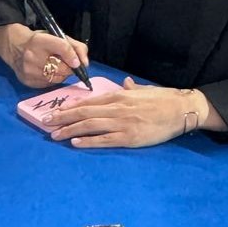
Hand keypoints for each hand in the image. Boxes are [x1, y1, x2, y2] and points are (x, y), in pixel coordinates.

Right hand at [0, 23, 89, 88]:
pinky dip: (54, 80)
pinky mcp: (27, 81)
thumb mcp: (57, 36)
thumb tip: (85, 63)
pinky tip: (49, 72)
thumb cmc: (40, 41)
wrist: (15, 47)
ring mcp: (29, 70)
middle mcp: (32, 56)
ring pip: (57, 78)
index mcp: (40, 40)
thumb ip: (75, 46)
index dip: (73, 56)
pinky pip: (49, 85)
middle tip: (70, 65)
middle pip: (61, 67)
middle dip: (70, 68)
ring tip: (58, 67)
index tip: (79, 63)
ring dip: (63, 75)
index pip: (62, 47)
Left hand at [45, 78, 206, 147]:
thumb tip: (125, 83)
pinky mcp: (129, 137)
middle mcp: (117, 108)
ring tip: (54, 135)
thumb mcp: (145, 90)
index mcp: (120, 96)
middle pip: (84, 112)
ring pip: (90, 125)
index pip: (89, 101)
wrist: (181, 109)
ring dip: (70, 130)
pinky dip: (88, 141)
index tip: (56, 111)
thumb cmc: (164, 99)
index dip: (70, 106)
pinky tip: (75, 142)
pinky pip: (104, 139)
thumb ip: (132, 89)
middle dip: (63, 118)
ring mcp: (122, 123)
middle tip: (46, 123)